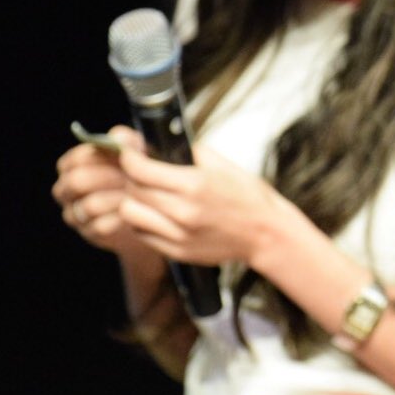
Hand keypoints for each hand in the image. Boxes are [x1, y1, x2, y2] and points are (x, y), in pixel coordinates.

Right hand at [53, 125, 151, 255]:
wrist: (150, 205)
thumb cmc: (136, 171)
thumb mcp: (134, 151)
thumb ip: (125, 140)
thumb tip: (117, 136)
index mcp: (70, 167)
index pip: (73, 160)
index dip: (99, 157)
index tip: (122, 156)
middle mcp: (66, 191)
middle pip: (76, 182)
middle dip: (107, 176)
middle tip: (130, 174)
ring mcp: (76, 214)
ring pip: (90, 205)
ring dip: (118, 196)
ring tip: (137, 190)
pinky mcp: (91, 233)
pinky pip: (102, 226)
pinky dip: (122, 216)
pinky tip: (136, 208)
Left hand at [118, 144, 294, 268]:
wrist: (267, 233)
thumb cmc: (247, 195)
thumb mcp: (222, 164)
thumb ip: (188, 152)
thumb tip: (158, 142)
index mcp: (195, 183)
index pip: (140, 169)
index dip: (128, 158)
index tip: (127, 153)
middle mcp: (183, 211)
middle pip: (131, 191)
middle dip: (130, 177)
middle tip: (137, 171)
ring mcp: (179, 235)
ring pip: (130, 214)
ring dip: (132, 201)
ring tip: (146, 195)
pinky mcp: (177, 251)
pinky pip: (142, 234)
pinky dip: (143, 221)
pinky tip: (156, 213)